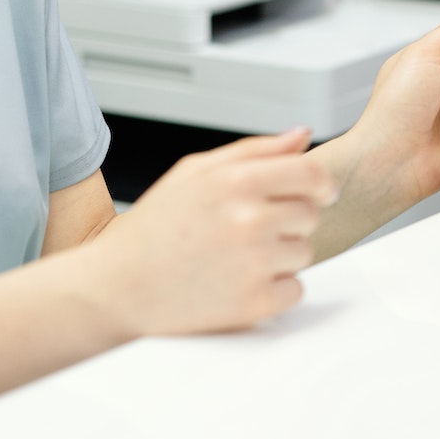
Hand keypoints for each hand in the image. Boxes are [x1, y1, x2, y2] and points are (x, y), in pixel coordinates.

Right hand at [90, 129, 334, 335]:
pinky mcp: (255, 303)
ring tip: (236, 258)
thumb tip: (302, 136)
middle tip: (249, 232)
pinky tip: (237, 283)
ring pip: (304, 253)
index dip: (321, 185)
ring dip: (280, 257)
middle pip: (310, 215)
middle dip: (289, 222)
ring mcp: (254, 263)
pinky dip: (274, 291)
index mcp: (236, 181)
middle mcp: (249, 219)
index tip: (318, 194)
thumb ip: (255, 151)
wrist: (118, 286)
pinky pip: (295, 290)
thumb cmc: (155, 228)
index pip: (312, 174)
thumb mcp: (196, 172)